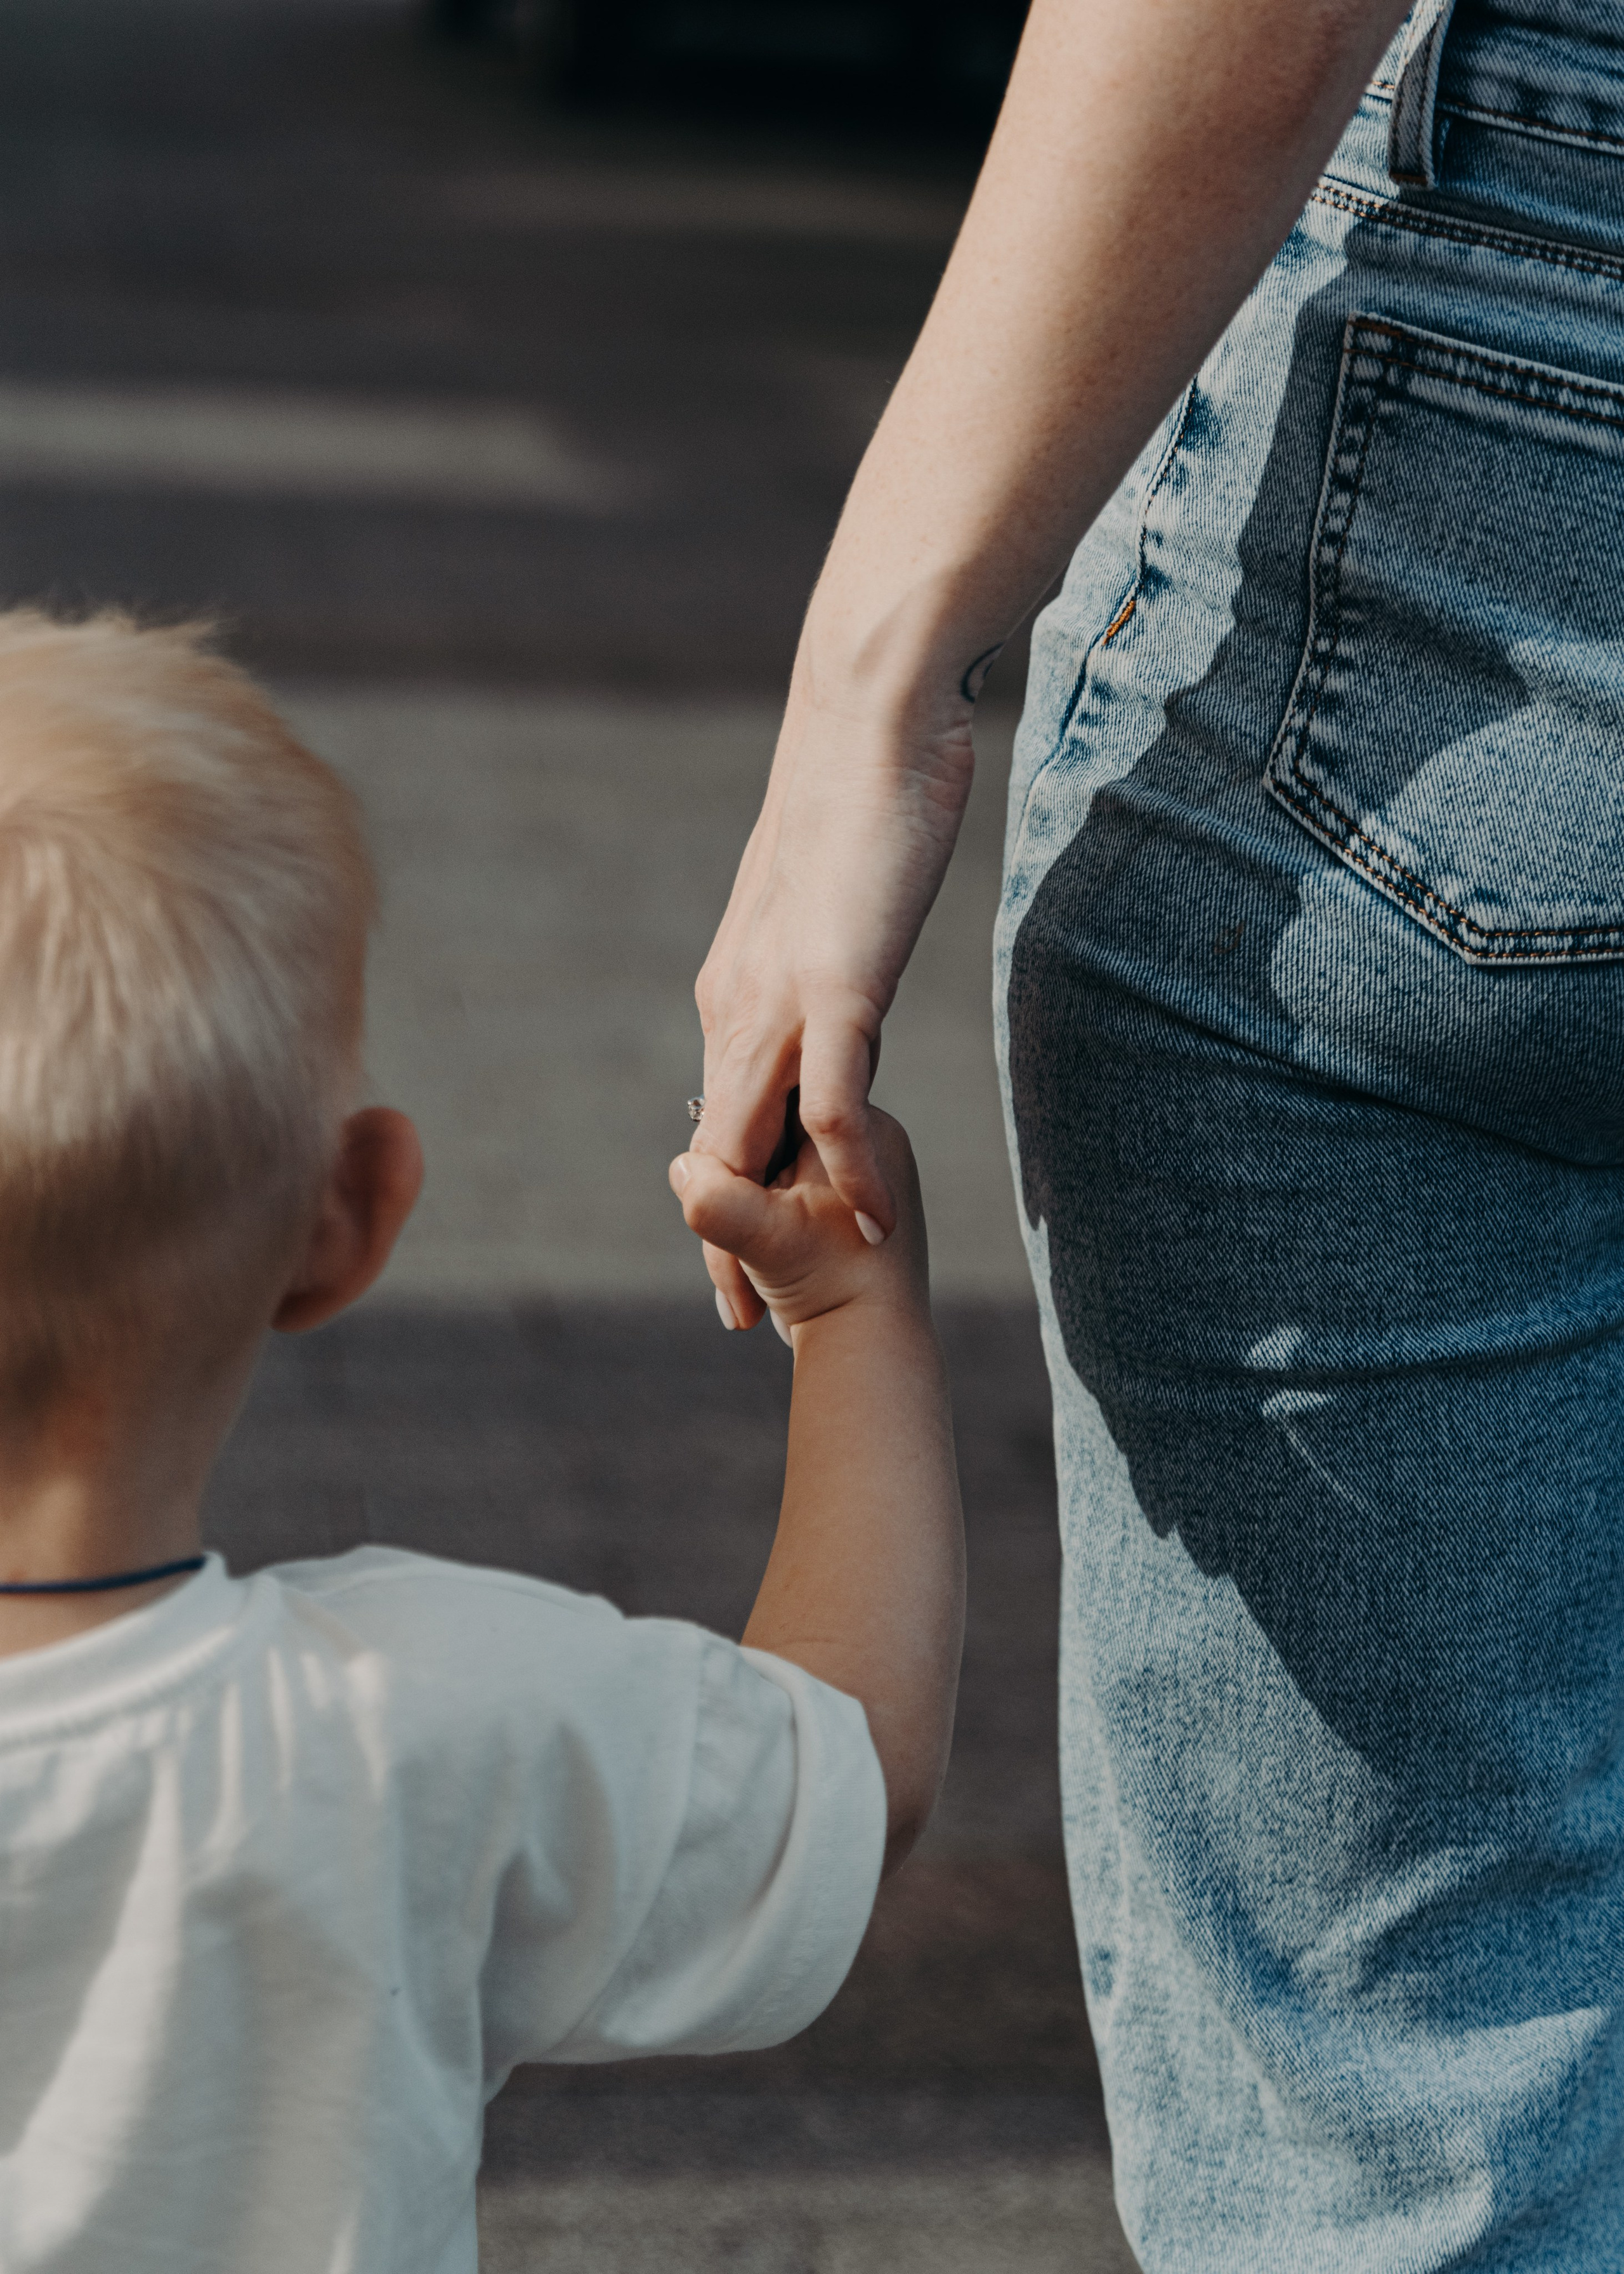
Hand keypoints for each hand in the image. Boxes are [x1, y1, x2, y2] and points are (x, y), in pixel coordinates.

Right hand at [670, 1108, 926, 1340]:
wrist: (874, 1350)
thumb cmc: (828, 1287)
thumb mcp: (760, 1237)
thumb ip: (714, 1198)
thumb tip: (681, 1167)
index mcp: (863, 1129)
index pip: (770, 1121)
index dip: (734, 1162)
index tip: (733, 1211)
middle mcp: (878, 1144)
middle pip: (777, 1154)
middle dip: (749, 1199)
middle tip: (744, 1251)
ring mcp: (877, 1178)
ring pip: (786, 1182)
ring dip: (761, 1221)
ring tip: (767, 1273)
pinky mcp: (862, 1210)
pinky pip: (804, 1204)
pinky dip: (782, 1232)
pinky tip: (783, 1272)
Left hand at [691, 676, 972, 1328]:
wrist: (865, 715)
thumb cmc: (854, 800)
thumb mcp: (822, 910)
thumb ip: (816, 969)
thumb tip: (830, 1000)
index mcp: (734, 989)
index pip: (719, 1115)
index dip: (722, 1197)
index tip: (733, 1261)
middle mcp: (739, 1003)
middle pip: (718, 1148)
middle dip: (722, 1240)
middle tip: (735, 1319)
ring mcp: (784, 995)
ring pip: (754, 1137)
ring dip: (767, 1227)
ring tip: (778, 1304)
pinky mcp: (838, 980)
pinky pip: (834, 1097)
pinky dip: (850, 1165)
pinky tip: (873, 1217)